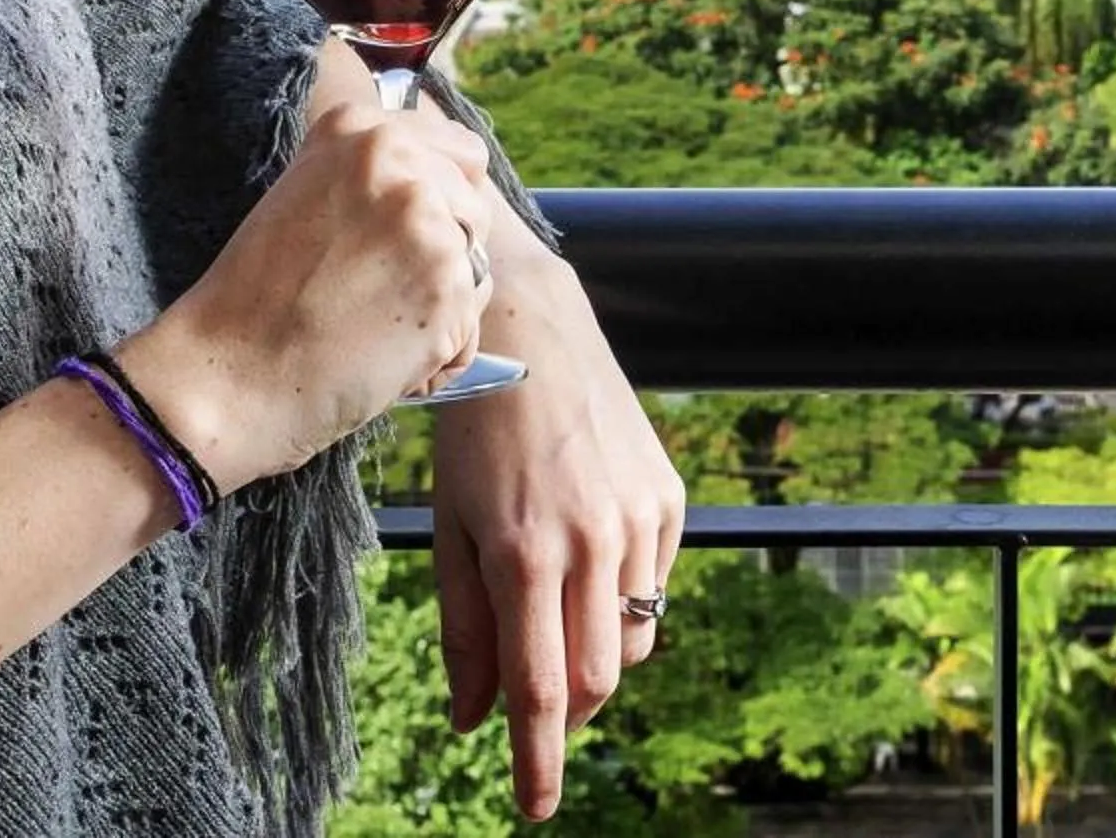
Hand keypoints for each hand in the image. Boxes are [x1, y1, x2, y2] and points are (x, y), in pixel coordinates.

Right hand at [126, 98, 497, 494]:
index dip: (442, 206)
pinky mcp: (446, 282)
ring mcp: (425, 217)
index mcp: (359, 128)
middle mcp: (396, 158)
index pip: (461, 152)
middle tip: (372, 293)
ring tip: (368, 327)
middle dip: (445, 257)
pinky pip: (469, 328)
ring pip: (477, 269)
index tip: (397, 242)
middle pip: (476, 209)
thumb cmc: (258, 302)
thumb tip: (456, 179)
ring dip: (440, 310)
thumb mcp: (307, 196)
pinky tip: (377, 360)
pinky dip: (435, 357)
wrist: (227, 375)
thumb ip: (375, 176)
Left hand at [430, 241, 687, 821]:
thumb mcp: (449, 527)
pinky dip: (622, 601)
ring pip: (631, 640)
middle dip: (566, 716)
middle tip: (534, 715)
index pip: (542, 690)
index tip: (533, 808)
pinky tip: (586, 561)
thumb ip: (464, 627)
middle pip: (596, 681)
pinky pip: (654, 584)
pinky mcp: (666, 497)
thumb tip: (475, 718)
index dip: (539, 761)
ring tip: (553, 621)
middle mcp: (592, 541)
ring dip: (595, 661)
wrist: (529, 326)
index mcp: (524, 553)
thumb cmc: (472, 429)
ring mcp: (638, 518)